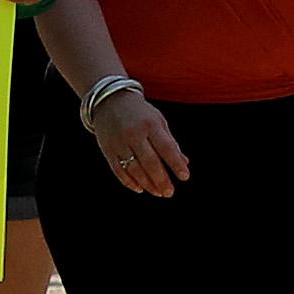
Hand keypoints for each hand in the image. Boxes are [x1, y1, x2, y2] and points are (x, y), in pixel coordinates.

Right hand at [88, 81, 186, 196]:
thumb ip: (170, 141)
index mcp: (150, 124)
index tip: (185, 176)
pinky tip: (140, 188)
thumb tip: (184, 162)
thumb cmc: (139, 113)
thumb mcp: (158, 121)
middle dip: (161, 179)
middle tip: (169, 192)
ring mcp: (119, 142)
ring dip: (147, 184)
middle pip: (150, 162)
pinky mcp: (108, 149)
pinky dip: (129, 182)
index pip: (166, 147)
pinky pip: (118, 170)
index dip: (176, 163)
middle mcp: (134, 133)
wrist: (109, 100)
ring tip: (158, 192)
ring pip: (134, 169)